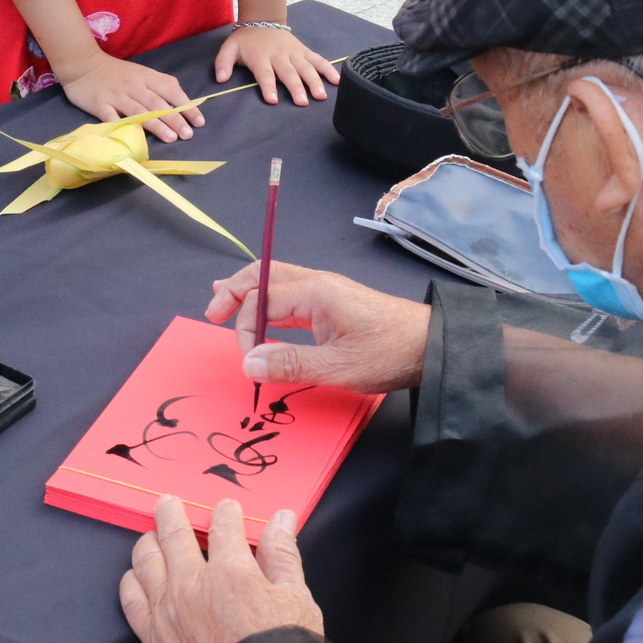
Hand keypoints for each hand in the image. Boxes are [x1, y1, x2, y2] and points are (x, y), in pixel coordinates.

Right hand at [57, 53, 205, 143]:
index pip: (171, 90)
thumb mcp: (141, 73)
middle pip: (158, 103)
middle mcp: (134, 86)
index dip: (186, 106)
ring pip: (140, 111)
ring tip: (171, 138)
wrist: (83, 64)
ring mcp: (116, 95)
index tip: (199, 121)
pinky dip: (122, 126)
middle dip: (175, 119)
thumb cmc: (116, 73)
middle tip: (189, 134)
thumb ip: (158, 87)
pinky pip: (111, 117)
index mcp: (146, 77)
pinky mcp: (99, 104)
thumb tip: (180, 107)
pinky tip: (132, 138)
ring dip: (157, 125)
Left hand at [119, 496, 322, 642]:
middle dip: (171, 512)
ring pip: (145, 558)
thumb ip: (284, 555)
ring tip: (152, 534)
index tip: (227, 508)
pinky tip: (137, 575)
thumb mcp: (297, 599)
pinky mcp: (152, 635)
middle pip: (173, 533)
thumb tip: (281, 519)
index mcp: (231, 571)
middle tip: (169, 502)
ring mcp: (167, 609)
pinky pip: (130, 596)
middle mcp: (192, 584)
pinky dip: (131, 579)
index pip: (223, 526)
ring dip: (149, 540)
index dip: (226, 512)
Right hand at [207, 261, 430, 394]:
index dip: (246, 328)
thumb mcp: (338, 367)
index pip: (262, 300)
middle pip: (264, 274)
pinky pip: (291, 293)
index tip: (248, 359)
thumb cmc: (389, 354)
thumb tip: (249, 363)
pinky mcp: (334, 303)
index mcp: (316, 292)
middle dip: (234, 291)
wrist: (432, 346)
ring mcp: (327, 291)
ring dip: (249, 291)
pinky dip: (268, 299)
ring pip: (276, 280)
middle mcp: (318, 283)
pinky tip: (260, 309)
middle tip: (211, 312)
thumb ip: (290, 364)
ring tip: (221, 300)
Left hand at [213, 27, 339, 106]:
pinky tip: (337, 80)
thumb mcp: (229, 48)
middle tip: (302, 102)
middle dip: (295, 87)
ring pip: (306, 67)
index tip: (272, 99)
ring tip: (321, 96)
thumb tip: (220, 79)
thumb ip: (223, 63)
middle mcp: (279, 55)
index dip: (268, 85)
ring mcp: (294, 52)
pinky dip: (328, 69)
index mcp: (260, 56)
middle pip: (288, 72)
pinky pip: (318, 60)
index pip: (264, 73)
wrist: (263, 19)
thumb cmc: (245, 40)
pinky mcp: (303, 51)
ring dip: (314, 81)